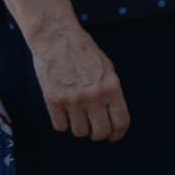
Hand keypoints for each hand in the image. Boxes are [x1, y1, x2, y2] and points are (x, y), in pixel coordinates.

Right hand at [29, 23, 129, 140]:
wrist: (57, 37)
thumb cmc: (84, 51)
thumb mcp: (107, 68)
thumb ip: (111, 91)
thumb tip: (113, 114)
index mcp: (111, 87)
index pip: (121, 122)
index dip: (118, 134)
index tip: (114, 136)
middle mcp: (94, 96)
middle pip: (100, 132)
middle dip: (99, 134)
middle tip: (95, 130)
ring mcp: (72, 100)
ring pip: (80, 132)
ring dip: (80, 128)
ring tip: (78, 117)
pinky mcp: (53, 100)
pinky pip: (60, 126)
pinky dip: (63, 123)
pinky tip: (64, 113)